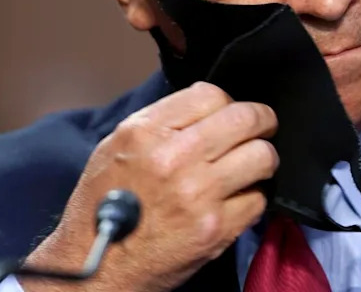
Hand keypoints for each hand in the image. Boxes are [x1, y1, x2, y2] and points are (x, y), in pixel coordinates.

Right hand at [21, 81, 277, 291]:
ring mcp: (198, 194)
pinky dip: (253, 197)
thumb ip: (160, 122)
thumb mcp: (116, 146)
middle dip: (262, 120)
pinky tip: (238, 198)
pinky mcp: (215, 228)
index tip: (232, 112)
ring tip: (253, 164)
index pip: (212, 94)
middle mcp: (174, 158)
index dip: (228, 102)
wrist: (96, 265)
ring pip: (262, 156)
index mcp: (146, 132)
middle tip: (263, 126)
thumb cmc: (102, 206)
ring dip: (262, 158)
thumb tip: (206, 107)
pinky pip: (258, 199)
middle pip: (245, 119)